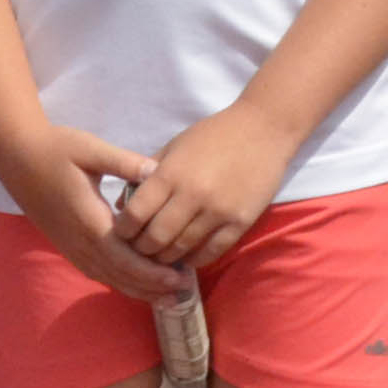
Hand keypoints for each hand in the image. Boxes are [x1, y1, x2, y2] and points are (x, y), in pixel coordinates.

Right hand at [7, 123, 184, 302]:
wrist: (15, 155)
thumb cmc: (56, 148)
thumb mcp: (91, 149)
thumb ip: (124, 162)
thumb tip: (157, 172)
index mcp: (88, 219)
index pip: (123, 256)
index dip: (151, 272)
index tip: (180, 277)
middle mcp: (78, 239)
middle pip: (117, 273)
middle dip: (151, 286)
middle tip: (185, 292)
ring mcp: (69, 244)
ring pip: (105, 277)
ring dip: (137, 289)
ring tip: (168, 297)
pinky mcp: (65, 243)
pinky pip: (94, 270)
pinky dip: (118, 281)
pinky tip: (138, 284)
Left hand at [118, 104, 306, 274]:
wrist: (264, 129)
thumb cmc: (214, 134)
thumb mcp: (173, 147)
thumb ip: (145, 175)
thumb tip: (122, 206)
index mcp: (170, 174)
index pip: (135, 215)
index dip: (123, 229)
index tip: (122, 232)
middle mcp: (192, 195)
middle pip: (155, 238)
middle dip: (141, 248)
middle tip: (140, 248)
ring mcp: (219, 210)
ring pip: (181, 249)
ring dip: (166, 256)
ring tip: (162, 254)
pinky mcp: (241, 221)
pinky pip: (211, 251)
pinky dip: (195, 259)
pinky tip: (188, 255)